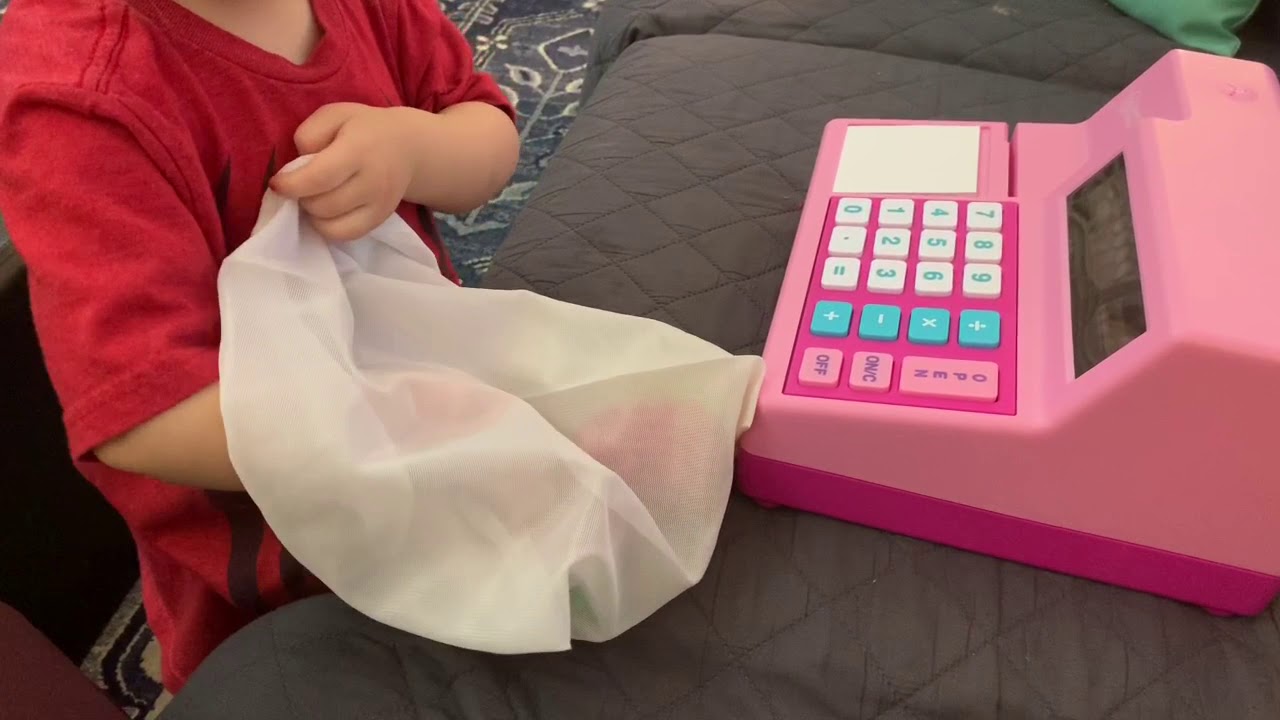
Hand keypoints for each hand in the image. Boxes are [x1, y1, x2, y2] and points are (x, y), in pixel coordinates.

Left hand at [271, 103, 421, 241]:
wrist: (409, 146)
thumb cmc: (364, 128)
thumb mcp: (335, 115)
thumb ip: (310, 133)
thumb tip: (296, 166)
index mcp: (359, 149)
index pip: (320, 177)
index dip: (291, 184)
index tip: (277, 183)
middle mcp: (372, 181)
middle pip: (322, 204)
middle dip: (302, 197)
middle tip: (301, 184)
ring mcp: (379, 205)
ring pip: (330, 224)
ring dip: (312, 213)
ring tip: (314, 196)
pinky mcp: (379, 220)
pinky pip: (344, 235)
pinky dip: (326, 227)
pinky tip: (326, 211)